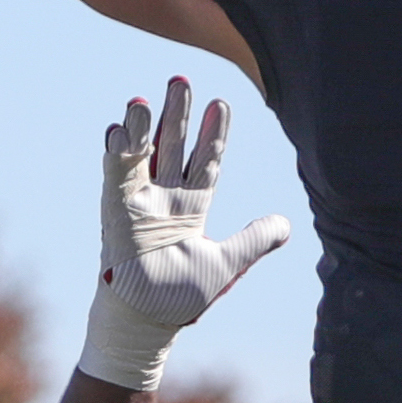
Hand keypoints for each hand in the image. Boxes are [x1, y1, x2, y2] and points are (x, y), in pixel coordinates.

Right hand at [79, 77, 290, 391]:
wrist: (147, 323)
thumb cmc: (181, 299)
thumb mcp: (228, 265)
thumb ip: (254, 241)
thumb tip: (286, 225)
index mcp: (192, 208)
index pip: (205, 161)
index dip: (214, 134)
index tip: (221, 104)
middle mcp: (165, 198)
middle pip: (173, 146)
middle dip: (178, 114)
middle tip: (181, 79)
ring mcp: (139, 202)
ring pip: (142, 154)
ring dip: (143, 125)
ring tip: (146, 97)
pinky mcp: (115, 212)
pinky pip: (115, 175)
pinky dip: (118, 152)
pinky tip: (120, 128)